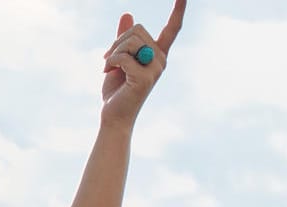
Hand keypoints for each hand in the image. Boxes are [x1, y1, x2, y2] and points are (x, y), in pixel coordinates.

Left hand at [100, 1, 184, 128]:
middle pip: (138, 30)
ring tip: (108, 66)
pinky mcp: (144, 78)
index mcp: (159, 54)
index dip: (179, 10)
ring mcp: (155, 69)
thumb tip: (127, 14)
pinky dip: (111, 61)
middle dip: (118, 40)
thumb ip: (124, 39)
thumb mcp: (119, 59)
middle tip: (109, 58)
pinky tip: (107, 71)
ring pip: (130, 42)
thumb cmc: (117, 89)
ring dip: (113, 52)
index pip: (173, 28)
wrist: (113, 116)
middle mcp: (161, 59)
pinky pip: (123, 56)